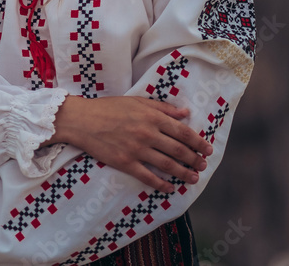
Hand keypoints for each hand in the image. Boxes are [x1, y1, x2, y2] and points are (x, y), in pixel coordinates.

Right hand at [41, 95, 212, 193]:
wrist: (82, 120)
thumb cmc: (108, 108)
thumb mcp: (136, 101)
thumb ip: (162, 107)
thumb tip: (185, 112)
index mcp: (152, 117)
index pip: (183, 132)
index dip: (198, 142)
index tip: (207, 149)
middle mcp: (147, 133)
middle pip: (178, 150)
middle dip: (194, 159)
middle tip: (203, 165)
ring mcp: (137, 149)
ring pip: (167, 165)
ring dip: (184, 173)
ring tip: (193, 178)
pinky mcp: (125, 163)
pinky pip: (148, 177)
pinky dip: (162, 184)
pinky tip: (170, 187)